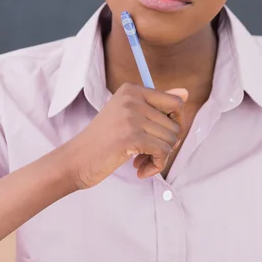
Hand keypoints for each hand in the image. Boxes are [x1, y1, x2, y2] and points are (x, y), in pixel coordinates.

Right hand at [65, 83, 187, 188]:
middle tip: (146, 153)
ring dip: (159, 157)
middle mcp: (132, 98)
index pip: (175, 103)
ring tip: (140, 161)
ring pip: (170, 140)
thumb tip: (186, 93)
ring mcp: (131, 117)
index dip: (174, 125)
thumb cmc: (102, 142)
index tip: (159, 137)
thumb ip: (157, 105)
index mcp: (131, 89)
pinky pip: (162, 153)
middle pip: (175, 125)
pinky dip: (156, 166)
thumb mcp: (128, 117)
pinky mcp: (131, 137)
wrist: (75, 160)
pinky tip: (141, 171)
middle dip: (165, 145)